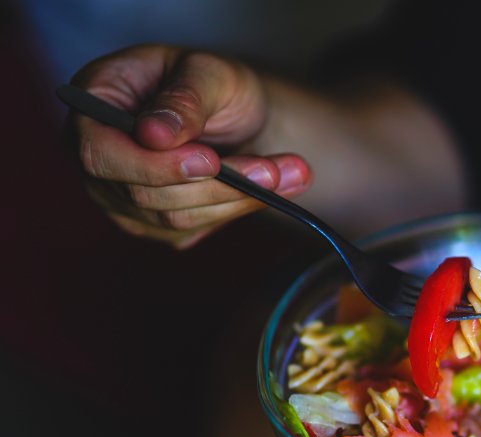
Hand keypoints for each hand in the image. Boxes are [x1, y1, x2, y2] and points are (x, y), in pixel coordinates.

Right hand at [69, 45, 311, 247]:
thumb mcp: (207, 71)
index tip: (210, 161)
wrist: (234, 112)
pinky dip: (240, 208)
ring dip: (240, 199)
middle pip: (144, 194)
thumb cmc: (211, 82)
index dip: (153, 166)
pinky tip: (276, 188)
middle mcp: (98, 157)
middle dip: (217, 185)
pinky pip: (196, 227)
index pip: (101, 154)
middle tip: (276, 169)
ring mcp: (122, 197)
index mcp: (93, 106)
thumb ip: (184, 98)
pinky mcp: (155, 223)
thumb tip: (154, 133)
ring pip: (176, 217)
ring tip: (293, 172)